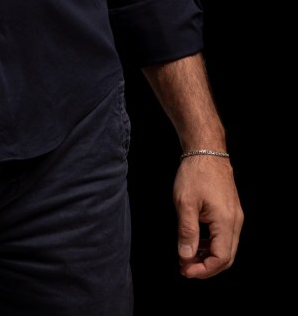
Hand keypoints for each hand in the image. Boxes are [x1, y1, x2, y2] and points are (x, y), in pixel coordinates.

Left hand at [174, 154, 242, 277]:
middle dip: (206, 266)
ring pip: (226, 247)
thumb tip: (186, 256)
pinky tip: (196, 242)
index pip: (221, 258)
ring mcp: (235, 216)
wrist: (206, 150)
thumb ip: (187, 232)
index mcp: (226, 221)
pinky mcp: (230, 211)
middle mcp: (235, 221)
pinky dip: (211, 244)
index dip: (203, 269)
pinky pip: (224, 236)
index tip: (185, 270)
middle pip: (226, 257)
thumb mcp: (185, 203)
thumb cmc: (196, 173)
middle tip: (185, 268)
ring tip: (187, 256)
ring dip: (208, 256)